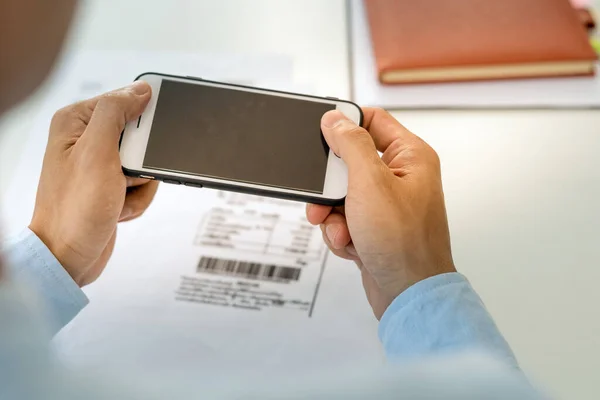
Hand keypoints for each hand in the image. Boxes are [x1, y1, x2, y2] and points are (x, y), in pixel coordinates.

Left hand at [29, 81, 158, 286]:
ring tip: (118, 197)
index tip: (143, 141)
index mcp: (77, 122)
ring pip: (146, 163)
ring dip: (141, 185)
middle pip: (140, 136)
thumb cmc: (74, 210)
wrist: (70, 256)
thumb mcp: (96, 153)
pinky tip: (118, 209)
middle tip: (124, 175)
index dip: (141, 121)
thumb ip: (116, 113)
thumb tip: (140, 89)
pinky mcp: (111, 187)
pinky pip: (143, 185)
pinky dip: (138, 200)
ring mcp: (100, 166)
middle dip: (142, 162)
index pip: (125, 101)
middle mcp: (87, 141)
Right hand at [306, 108, 455, 318]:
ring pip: (341, 194)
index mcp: (410, 157)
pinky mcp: (374, 228)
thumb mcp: (370, 183)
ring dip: (333, 215)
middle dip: (331, 186)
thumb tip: (334, 119)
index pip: (374, 121)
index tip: (321, 134)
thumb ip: (351, 145)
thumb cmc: (403, 243)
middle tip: (323, 199)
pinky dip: (340, 233)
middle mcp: (400, 178)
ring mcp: (387, 205)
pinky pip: (344, 219)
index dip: (346, 124)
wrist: (409, 295)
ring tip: (343, 232)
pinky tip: (352, 246)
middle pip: (349, 162)